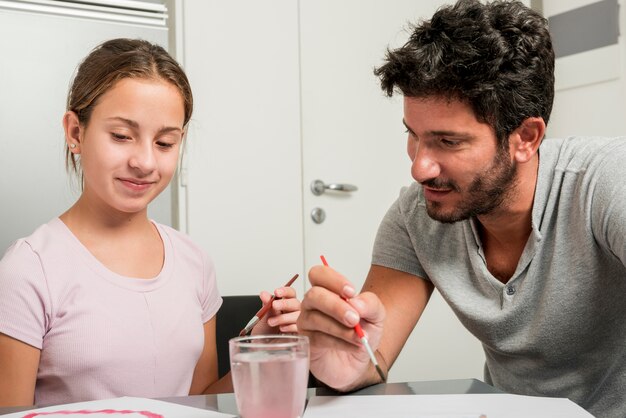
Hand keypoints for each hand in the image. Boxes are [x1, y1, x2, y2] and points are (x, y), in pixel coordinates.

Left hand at [251, 286, 299, 334]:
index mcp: (285, 304)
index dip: (285, 291)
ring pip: (298, 314)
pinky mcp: (300, 333)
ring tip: (272, 322)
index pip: (290, 293)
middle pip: (295, 302)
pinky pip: (300, 327)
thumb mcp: (263, 317)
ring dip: (284, 317)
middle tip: (274, 306)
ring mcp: (298, 321)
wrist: (265, 347)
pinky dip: (290, 327)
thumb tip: (264, 294)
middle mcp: (293, 311)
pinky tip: (282, 328)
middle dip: (284, 303)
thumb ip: (266, 305)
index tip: (277, 292)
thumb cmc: (265, 332)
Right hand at [297, 265, 385, 390]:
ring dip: (341, 329)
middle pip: (314, 295)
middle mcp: (313, 303)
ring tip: (359, 336)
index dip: (333, 280)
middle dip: (336, 306)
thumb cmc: (362, 332)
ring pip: (316, 318)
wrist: (358, 360)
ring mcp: (307, 322)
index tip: (351, 292)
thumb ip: (370, 304)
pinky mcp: (307, 341)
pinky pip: (318, 338)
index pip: (319, 274)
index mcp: (327, 290)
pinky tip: (353, 345)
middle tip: (354, 319)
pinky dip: (340, 342)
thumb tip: (356, 302)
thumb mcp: (376, 315)